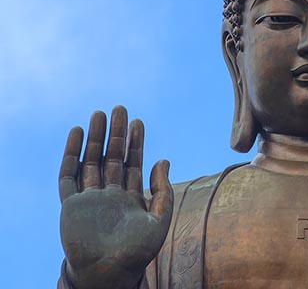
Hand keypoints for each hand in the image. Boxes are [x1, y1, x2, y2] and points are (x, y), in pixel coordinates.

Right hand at [59, 106, 173, 288]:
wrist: (109, 273)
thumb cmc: (137, 252)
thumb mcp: (159, 220)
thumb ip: (163, 191)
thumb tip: (165, 160)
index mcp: (131, 197)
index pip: (133, 163)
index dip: (135, 142)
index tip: (138, 121)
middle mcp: (110, 194)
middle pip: (112, 157)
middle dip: (116, 133)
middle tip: (119, 108)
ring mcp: (90, 198)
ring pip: (91, 161)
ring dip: (95, 138)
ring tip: (99, 114)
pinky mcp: (71, 204)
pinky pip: (69, 175)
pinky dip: (72, 154)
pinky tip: (77, 134)